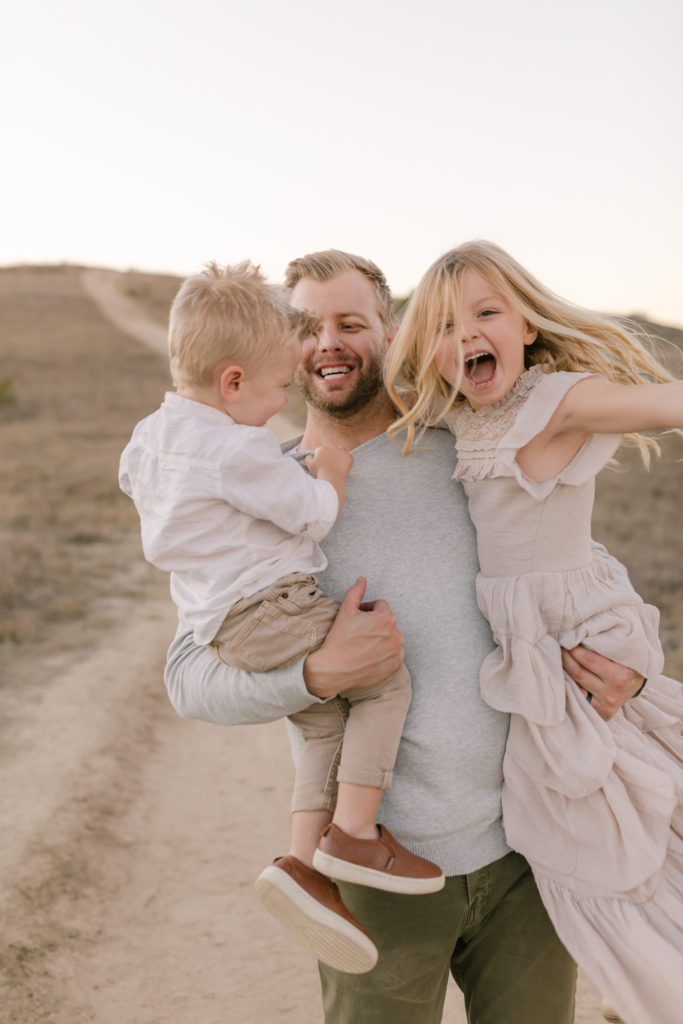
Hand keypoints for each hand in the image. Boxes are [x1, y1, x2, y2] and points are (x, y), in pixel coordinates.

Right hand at [303, 577, 404, 699]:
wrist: (333, 670)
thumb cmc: (339, 640)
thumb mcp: (345, 611)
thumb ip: (356, 592)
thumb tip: (362, 580)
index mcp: (386, 618)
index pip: (380, 606)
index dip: (366, 610)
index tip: (357, 619)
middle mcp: (396, 634)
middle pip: (386, 622)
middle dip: (374, 624)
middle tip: (358, 632)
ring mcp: (396, 652)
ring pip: (390, 638)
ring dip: (381, 638)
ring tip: (363, 645)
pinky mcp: (394, 666)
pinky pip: (393, 655)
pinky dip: (385, 654)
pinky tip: (370, 656)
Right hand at [305, 446, 352, 478]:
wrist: (332, 478)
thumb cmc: (320, 472)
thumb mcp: (310, 466)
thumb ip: (308, 458)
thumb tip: (310, 455)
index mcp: (321, 449)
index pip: (321, 451)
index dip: (321, 458)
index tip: (322, 464)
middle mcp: (332, 448)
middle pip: (331, 451)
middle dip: (330, 456)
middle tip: (330, 466)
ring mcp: (341, 452)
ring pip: (340, 452)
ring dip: (339, 456)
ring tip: (337, 466)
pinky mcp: (349, 457)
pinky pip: (348, 458)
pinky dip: (347, 462)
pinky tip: (343, 468)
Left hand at [561, 645, 644, 720]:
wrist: (639, 682)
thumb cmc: (628, 662)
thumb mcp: (621, 651)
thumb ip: (601, 645)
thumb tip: (576, 637)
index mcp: (620, 676)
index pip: (587, 659)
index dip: (573, 648)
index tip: (567, 640)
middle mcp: (612, 694)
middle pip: (578, 673)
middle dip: (566, 657)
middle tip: (560, 647)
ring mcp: (606, 706)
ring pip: (575, 686)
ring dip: (565, 670)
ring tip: (561, 658)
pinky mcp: (602, 713)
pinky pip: (580, 697)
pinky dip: (571, 685)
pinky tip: (567, 674)